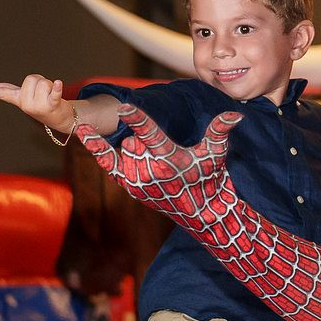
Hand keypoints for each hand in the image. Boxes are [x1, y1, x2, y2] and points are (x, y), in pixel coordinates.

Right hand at [0, 74, 75, 131]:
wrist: (60, 119)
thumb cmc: (42, 104)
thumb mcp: (25, 98)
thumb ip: (10, 91)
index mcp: (19, 100)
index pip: (4, 94)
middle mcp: (27, 104)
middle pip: (31, 78)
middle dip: (40, 80)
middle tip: (45, 93)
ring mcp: (39, 105)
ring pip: (43, 82)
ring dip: (50, 85)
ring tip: (51, 95)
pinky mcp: (53, 105)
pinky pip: (54, 94)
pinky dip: (57, 88)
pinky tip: (59, 84)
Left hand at [78, 105, 242, 237]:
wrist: (201, 213)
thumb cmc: (210, 179)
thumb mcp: (215, 155)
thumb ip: (219, 132)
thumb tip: (236, 113)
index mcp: (171, 159)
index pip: (152, 134)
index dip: (137, 118)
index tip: (123, 106)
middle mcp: (150, 172)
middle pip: (134, 140)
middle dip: (145, 140)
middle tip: (166, 155)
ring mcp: (137, 181)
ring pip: (125, 148)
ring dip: (135, 149)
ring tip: (156, 163)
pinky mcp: (129, 187)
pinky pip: (108, 161)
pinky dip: (97, 147)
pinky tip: (83, 131)